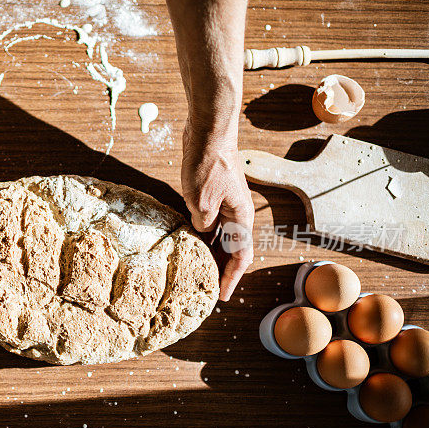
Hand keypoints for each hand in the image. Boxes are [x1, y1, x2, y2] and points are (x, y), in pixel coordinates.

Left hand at [181, 125, 253, 300]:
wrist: (209, 131)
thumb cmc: (209, 165)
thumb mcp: (201, 203)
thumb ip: (201, 224)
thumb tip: (200, 231)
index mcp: (241, 218)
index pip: (241, 256)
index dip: (231, 278)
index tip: (221, 296)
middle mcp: (237, 213)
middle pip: (231, 248)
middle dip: (221, 269)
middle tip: (207, 287)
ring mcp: (225, 202)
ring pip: (219, 234)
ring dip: (210, 251)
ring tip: (196, 269)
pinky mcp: (212, 193)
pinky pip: (209, 220)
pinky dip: (201, 233)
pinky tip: (187, 240)